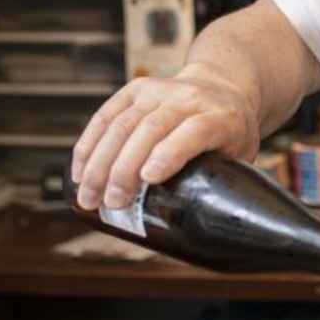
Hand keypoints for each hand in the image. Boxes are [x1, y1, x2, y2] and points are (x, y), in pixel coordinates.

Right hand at [70, 62, 260, 209]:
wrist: (223, 87)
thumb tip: (202, 232)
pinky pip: (105, 115)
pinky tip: (79, 171)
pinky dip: (89, 144)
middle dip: (125, 169)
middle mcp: (189, 98)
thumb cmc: (230, 133)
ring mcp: (160, 90)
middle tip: (111, 204)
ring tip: (89, 197)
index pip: (193, 132)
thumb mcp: (240, 156)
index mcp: (220, 117)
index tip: (148, 180)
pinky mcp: (136, 89)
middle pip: (150, 130)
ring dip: (100, 162)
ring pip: (122, 123)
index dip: (169, 154)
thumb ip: (224, 185)